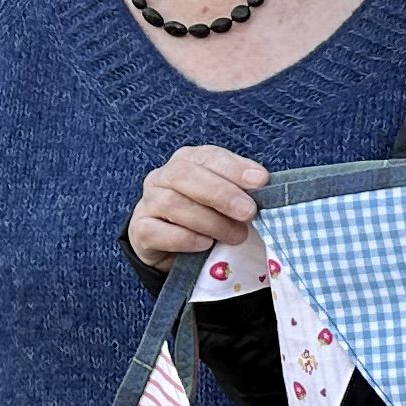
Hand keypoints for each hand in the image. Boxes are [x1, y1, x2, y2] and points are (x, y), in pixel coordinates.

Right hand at [129, 146, 268, 269]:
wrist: (174, 248)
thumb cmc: (208, 217)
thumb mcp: (229, 202)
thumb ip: (243, 192)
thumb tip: (266, 188)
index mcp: (189, 161)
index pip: (209, 157)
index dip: (235, 168)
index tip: (261, 180)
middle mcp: (163, 176)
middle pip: (186, 176)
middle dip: (221, 194)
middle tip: (248, 212)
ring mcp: (148, 202)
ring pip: (172, 203)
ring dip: (209, 221)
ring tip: (236, 236)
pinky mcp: (139, 230)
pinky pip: (157, 231)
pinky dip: (184, 238)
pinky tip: (205, 244)